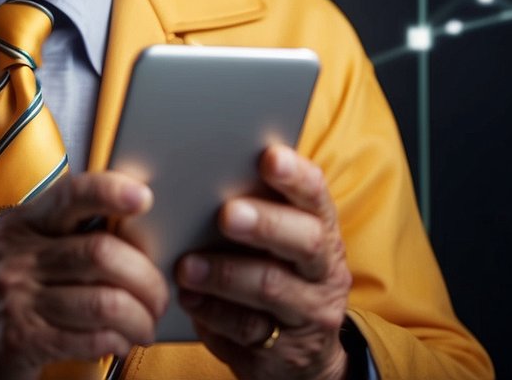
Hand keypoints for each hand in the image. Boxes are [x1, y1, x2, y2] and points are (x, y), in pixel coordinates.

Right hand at [0, 170, 167, 379]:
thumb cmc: (1, 286)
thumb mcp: (22, 246)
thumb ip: (66, 233)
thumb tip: (135, 229)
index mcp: (26, 222)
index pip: (71, 194)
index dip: (110, 191)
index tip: (145, 196)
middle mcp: (20, 255)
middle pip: (101, 254)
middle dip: (146, 277)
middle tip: (160, 295)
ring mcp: (18, 298)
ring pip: (103, 301)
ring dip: (139, 316)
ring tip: (147, 324)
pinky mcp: (22, 340)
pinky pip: (89, 337)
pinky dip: (116, 340)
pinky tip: (120, 340)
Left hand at [176, 144, 351, 379]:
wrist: (304, 354)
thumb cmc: (276, 269)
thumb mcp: (280, 237)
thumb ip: (257, 205)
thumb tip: (206, 163)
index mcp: (322, 228)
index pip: (317, 195)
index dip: (296, 176)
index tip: (269, 157)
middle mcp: (324, 270)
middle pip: (305, 241)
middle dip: (265, 224)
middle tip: (227, 214)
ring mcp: (309, 313)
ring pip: (271, 287)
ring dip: (225, 273)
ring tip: (187, 265)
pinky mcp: (284, 351)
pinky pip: (247, 330)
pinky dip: (212, 311)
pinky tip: (188, 297)